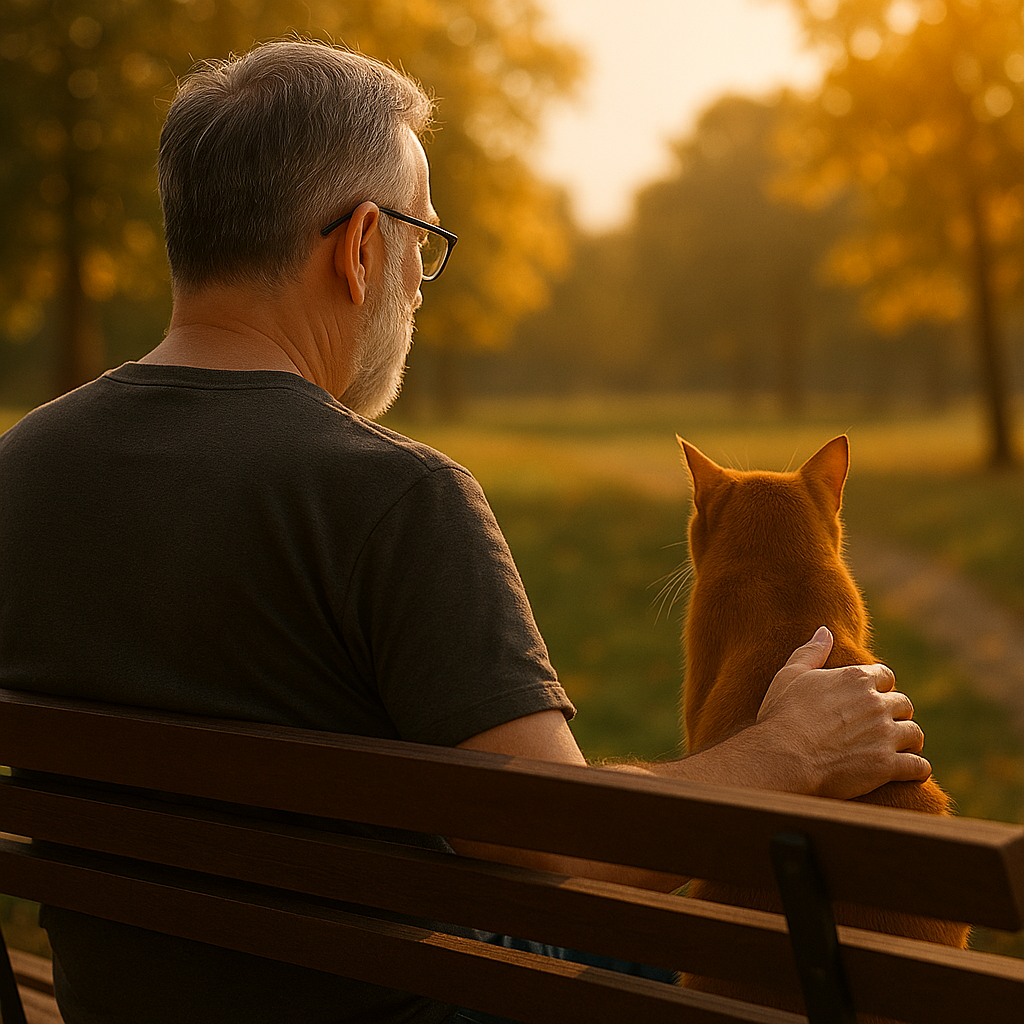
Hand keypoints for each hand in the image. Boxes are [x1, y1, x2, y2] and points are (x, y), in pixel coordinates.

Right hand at [756, 626, 931, 798]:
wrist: (783, 757)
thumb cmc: (782, 715)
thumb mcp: (790, 675)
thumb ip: (811, 651)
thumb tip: (825, 631)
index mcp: (855, 677)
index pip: (885, 676)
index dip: (880, 687)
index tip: (873, 698)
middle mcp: (875, 703)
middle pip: (903, 704)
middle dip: (896, 714)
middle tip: (886, 726)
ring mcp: (884, 735)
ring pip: (914, 733)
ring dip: (909, 740)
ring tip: (901, 748)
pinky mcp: (887, 765)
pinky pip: (918, 766)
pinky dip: (917, 769)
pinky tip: (911, 771)